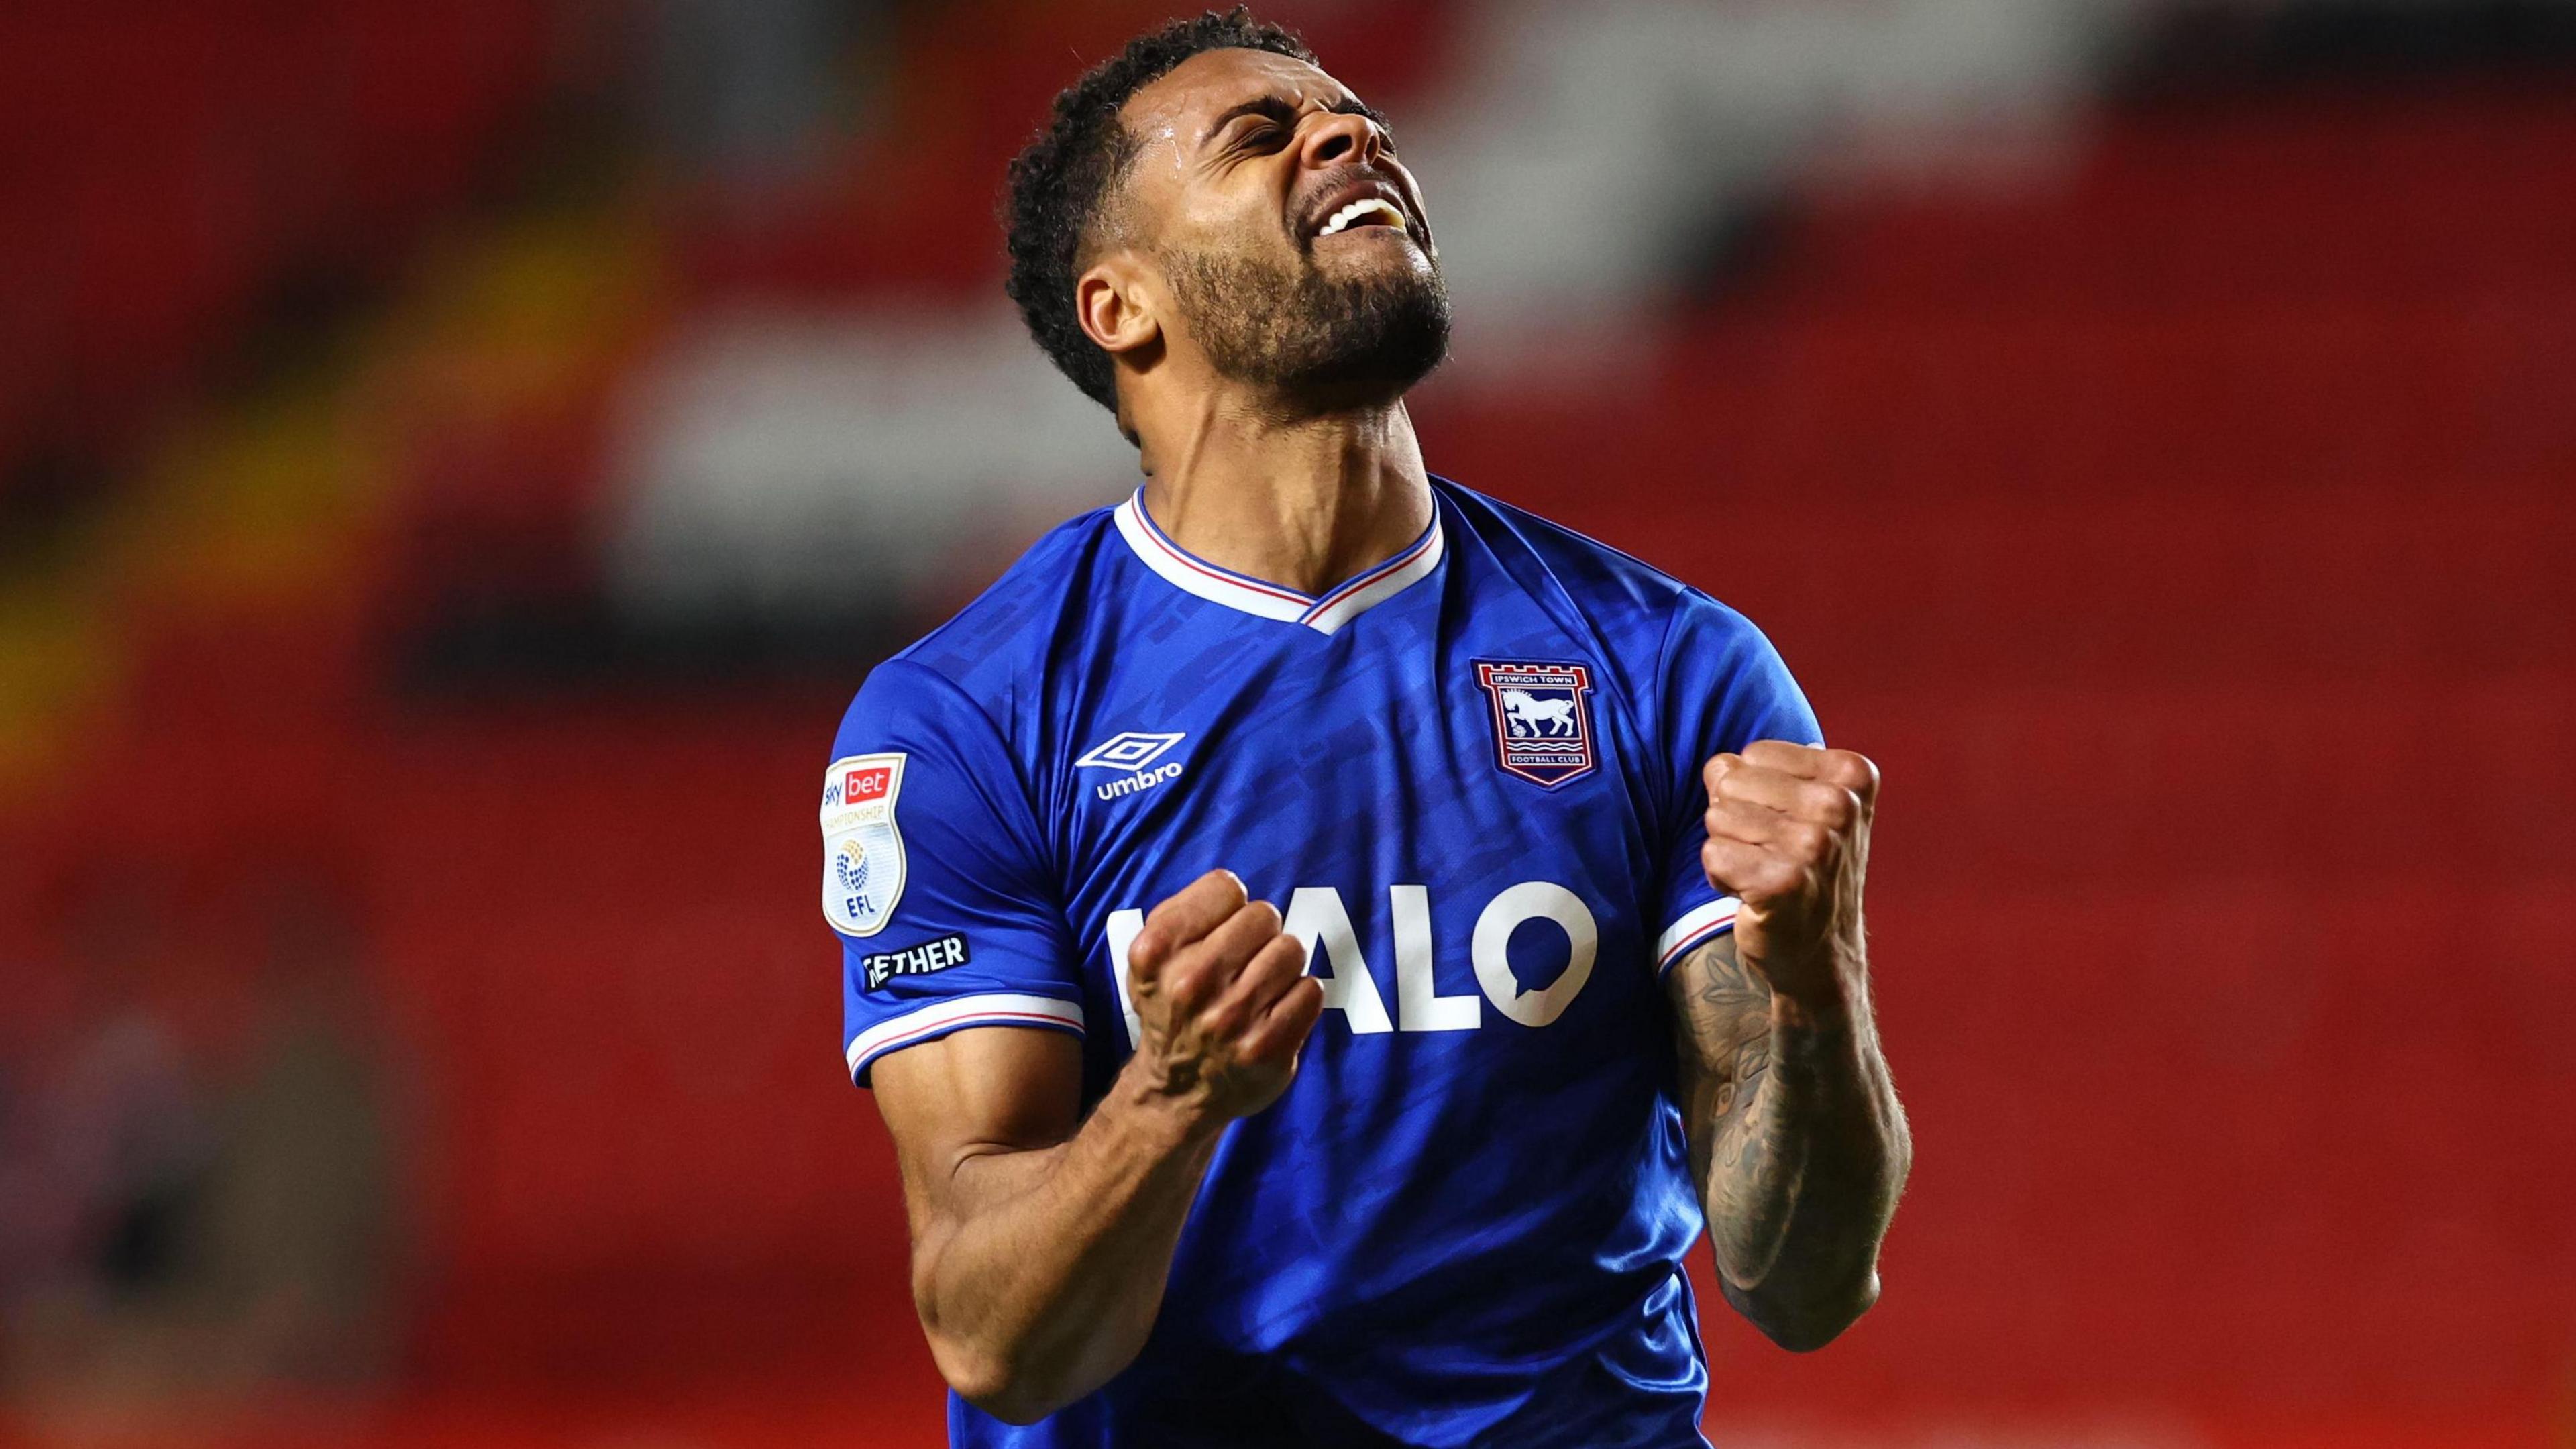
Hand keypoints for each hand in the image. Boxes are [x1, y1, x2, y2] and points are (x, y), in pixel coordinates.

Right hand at [1124, 870, 1323, 1124]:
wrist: (1177, 1087)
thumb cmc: (1172, 1004)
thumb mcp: (1153, 954)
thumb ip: (1186, 909)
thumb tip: (1234, 889)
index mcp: (1156, 951)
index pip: (1227, 887)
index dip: (1228, 907)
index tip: (1219, 932)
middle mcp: (1189, 984)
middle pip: (1264, 915)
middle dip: (1260, 934)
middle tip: (1244, 962)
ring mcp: (1230, 1018)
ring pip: (1291, 949)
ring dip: (1281, 965)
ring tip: (1260, 987)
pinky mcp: (1266, 1047)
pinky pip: (1310, 990)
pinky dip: (1299, 997)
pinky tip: (1275, 1012)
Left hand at [1701, 742, 1878, 1009]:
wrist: (1822, 950)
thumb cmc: (1803, 866)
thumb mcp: (1797, 803)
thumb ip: (1754, 770)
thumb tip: (1718, 767)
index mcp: (1851, 774)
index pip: (1753, 754)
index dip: (1754, 792)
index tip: (1785, 825)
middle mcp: (1840, 804)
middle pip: (1731, 782)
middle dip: (1736, 819)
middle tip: (1770, 853)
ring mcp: (1815, 844)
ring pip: (1717, 818)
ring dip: (1729, 850)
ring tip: (1764, 872)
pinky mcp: (1784, 882)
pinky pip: (1713, 854)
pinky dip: (1721, 878)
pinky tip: (1754, 894)